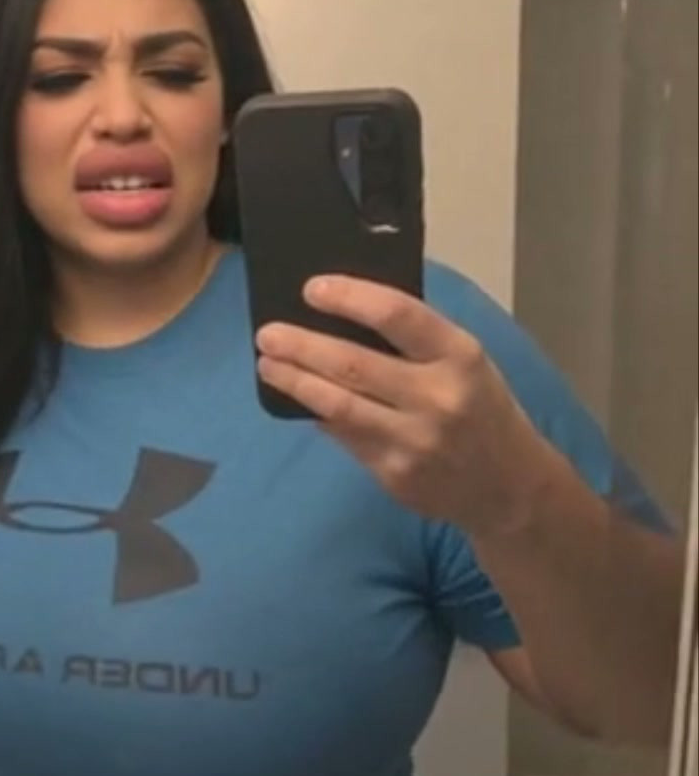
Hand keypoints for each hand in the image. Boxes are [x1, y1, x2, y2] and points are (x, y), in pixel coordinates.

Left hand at [256, 276, 552, 537]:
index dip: (350, 298)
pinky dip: (318, 415)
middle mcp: (437, 397)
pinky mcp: (394, 474)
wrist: (508, 486)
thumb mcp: (466, 363)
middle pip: (353, 364)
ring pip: (338, 405)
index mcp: (459, 355)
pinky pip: (345, 437)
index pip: (398, 315)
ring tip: (267, 365)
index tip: (312, 289)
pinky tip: (298, 400)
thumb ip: (417, 341)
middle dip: (302, 346)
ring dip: (295, 382)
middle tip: (267, 333)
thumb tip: (342, 317)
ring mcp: (413, 440)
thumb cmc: (481, 408)